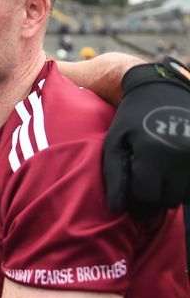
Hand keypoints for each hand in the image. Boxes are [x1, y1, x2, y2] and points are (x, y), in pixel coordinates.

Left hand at [103, 57, 189, 215]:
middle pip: (169, 199)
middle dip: (155, 196)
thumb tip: (116, 207)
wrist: (163, 89)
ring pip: (186, 195)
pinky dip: (186, 184)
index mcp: (154, 153)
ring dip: (173, 191)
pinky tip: (175, 171)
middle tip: (147, 182)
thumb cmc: (133, 117)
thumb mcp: (115, 141)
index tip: (133, 194)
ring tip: (161, 174)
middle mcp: (182, 156)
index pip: (147, 197)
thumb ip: (114, 174)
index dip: (137, 199)